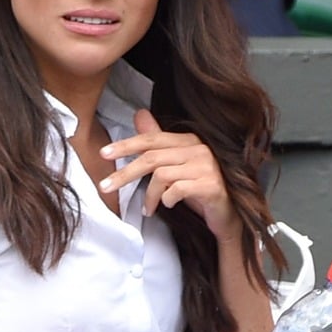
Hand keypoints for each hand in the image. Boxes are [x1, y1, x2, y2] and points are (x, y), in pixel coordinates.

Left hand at [99, 109, 239, 239]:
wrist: (228, 216)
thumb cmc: (199, 190)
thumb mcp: (176, 167)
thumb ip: (158, 144)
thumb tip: (139, 115)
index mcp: (189, 141)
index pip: (152, 139)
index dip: (126, 145)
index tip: (104, 154)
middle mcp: (199, 150)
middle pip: (152, 158)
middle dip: (125, 173)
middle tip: (106, 186)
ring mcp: (207, 167)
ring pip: (162, 176)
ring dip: (149, 196)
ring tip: (147, 209)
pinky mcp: (211, 186)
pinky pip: (177, 190)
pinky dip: (167, 200)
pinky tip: (169, 206)